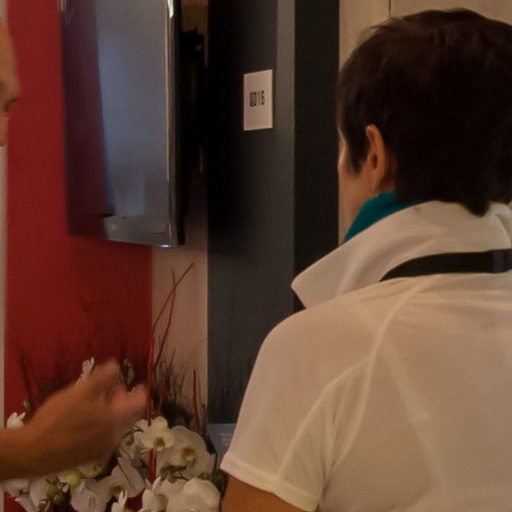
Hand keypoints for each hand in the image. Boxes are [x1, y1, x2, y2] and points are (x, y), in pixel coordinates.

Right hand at [22, 359, 145, 475]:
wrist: (32, 452)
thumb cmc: (58, 419)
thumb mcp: (82, 391)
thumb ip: (104, 377)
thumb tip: (117, 366)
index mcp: (116, 420)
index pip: (139, 405)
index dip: (140, 392)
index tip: (138, 384)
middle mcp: (114, 437)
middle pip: (128, 416)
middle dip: (123, 400)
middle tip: (114, 389)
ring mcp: (102, 450)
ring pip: (115, 426)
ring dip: (112, 412)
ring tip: (97, 401)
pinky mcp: (89, 458)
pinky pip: (104, 437)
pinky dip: (103, 425)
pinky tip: (86, 418)